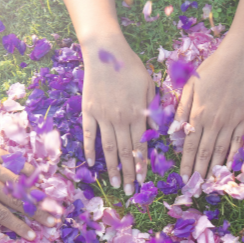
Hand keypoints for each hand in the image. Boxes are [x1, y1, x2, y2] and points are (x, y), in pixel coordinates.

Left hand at [0, 109, 57, 238]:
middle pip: (15, 199)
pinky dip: (26, 170)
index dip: (18, 226)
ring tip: (50, 204)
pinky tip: (37, 178)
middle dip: (35, 213)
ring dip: (35, 194)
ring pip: (17, 181)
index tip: (32, 236)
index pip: (0, 214)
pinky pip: (12, 161)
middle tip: (52, 222)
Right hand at [81, 34, 155, 194]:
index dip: (141, 166)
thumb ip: (151, 110)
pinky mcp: (89, 111)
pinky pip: (90, 134)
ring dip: (112, 168)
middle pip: (125, 152)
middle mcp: (120, 119)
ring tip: (114, 184)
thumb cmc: (130, 66)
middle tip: (128, 191)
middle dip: (128, 173)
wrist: (105, 51)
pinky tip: (91, 163)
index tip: (142, 182)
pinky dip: (90, 149)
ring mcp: (103, 116)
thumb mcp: (149, 86)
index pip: (140, 147)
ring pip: (108, 148)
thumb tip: (155, 132)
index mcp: (137, 115)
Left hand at [175, 43, 243, 179]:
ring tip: (210, 184)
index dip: (187, 165)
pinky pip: (238, 143)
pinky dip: (233, 158)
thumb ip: (181, 109)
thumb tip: (174, 131)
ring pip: (221, 152)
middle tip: (196, 189)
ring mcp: (231, 122)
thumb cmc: (211, 69)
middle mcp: (213, 122)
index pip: (190, 146)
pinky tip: (229, 168)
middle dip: (200, 173)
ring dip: (215, 170)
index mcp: (197, 114)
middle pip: (205, 154)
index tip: (185, 179)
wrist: (239, 58)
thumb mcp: (189, 85)